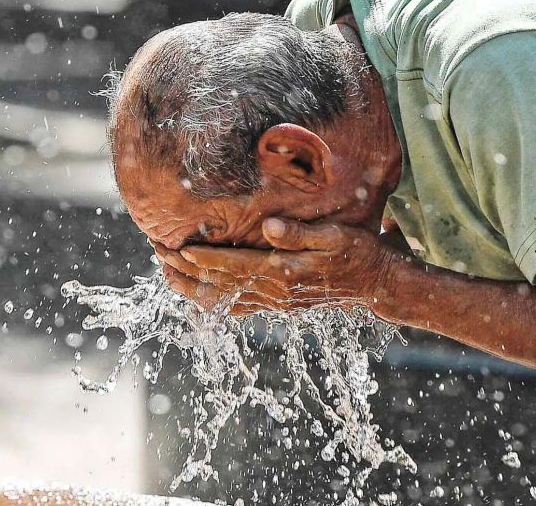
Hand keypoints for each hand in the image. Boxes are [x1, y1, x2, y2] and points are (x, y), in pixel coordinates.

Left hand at [152, 218, 400, 315]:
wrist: (378, 285)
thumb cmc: (359, 253)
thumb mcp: (336, 236)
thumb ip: (301, 233)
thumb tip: (271, 227)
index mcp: (284, 273)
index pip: (232, 266)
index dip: (202, 257)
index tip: (175, 247)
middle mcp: (275, 293)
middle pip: (220, 284)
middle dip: (186, 271)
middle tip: (157, 254)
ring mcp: (276, 302)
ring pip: (224, 300)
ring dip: (192, 287)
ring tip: (166, 274)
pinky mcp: (279, 305)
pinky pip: (238, 309)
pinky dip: (213, 304)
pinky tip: (197, 297)